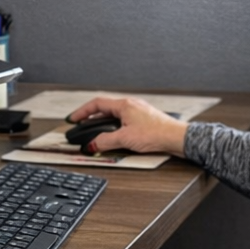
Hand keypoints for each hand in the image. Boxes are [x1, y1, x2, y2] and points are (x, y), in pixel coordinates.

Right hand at [67, 95, 188, 157]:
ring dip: (102, 123)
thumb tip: (92, 144)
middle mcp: (131, 105)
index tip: (73, 118)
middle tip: (81, 125)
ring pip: (114, 115)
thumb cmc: (156, 133)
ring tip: (95, 132)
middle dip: (90, 117)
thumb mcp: (125, 139)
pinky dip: (114, 127)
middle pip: (105, 108)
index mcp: (124, 105)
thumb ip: (105, 141)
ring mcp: (138, 112)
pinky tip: (114, 136)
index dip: (82, 111)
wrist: (176, 137)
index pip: (97, 104)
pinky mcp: (144, 120)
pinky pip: (123, 120)